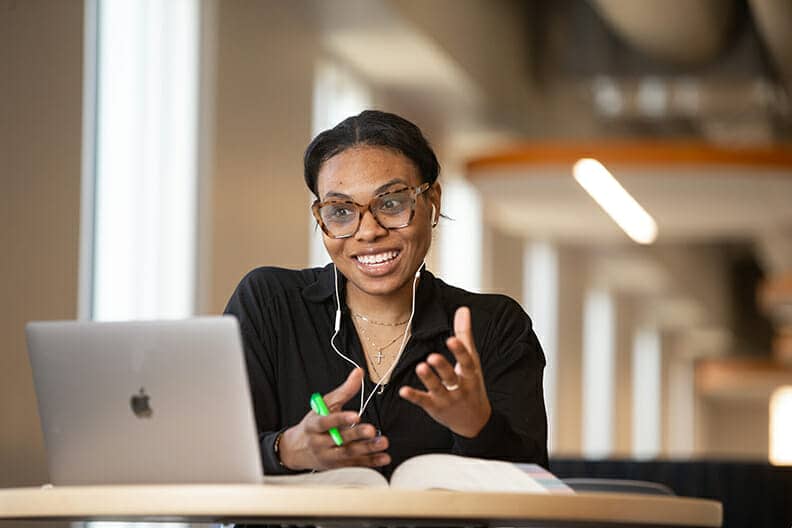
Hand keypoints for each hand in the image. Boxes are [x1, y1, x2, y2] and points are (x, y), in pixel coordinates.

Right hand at [278, 368, 390, 469]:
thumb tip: (359, 372)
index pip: (326, 422)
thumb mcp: (324, 405)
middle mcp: (320, 442)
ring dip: (367, 449)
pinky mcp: (337, 466)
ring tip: (382, 442)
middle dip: (356, 435)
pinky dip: (370, 462)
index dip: (340, 419)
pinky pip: (355, 465)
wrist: (298, 449)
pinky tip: (383, 457)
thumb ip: (344, 390)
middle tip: (372, 430)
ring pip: (349, 454)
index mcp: (314, 425)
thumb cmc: (314, 424)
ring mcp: (328, 456)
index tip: (355, 415)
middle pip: (339, 440)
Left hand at [399, 306, 491, 437]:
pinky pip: (423, 401)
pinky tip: (403, 390)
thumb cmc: (471, 385)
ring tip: (420, 367)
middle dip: (442, 367)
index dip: (459, 351)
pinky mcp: (434, 407)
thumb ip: (465, 335)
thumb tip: (463, 309)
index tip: (451, 339)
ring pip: (436, 389)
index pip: (467, 361)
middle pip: (451, 376)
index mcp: (470, 374)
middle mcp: (459, 387)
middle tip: (432, 357)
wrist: (474, 421)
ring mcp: (447, 398)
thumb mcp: (472, 361)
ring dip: (428, 379)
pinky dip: (414, 396)